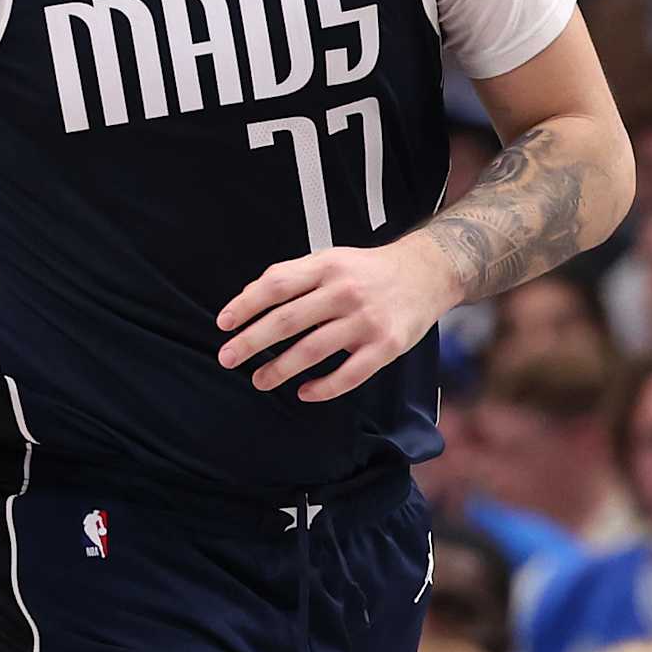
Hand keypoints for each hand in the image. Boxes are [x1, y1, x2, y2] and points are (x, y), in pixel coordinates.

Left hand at [217, 242, 451, 403]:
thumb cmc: (367, 271)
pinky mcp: (386, 346)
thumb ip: (293, 276)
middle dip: (251, 342)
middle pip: (287, 321)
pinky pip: (348, 375)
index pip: (276, 285)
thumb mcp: (331, 259)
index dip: (246, 305)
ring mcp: (366, 320)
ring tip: (259, 380)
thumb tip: (247, 297)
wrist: (427, 273)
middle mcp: (344, 291)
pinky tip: (304, 392)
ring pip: (312, 350)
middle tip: (227, 358)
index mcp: (326, 266)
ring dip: (280, 369)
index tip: (223, 324)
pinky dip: (323, 388)